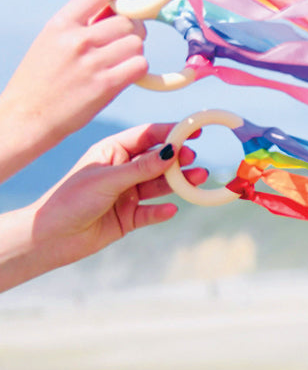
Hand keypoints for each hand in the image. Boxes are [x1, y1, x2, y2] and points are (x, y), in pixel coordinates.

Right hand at [0, 0, 149, 181]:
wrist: (26, 117)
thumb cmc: (41, 80)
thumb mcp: (52, 43)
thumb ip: (83, 25)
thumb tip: (117, 8)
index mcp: (60, 24)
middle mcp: (76, 40)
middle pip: (128, 22)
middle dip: (132, 31)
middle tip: (121, 45)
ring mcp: (92, 62)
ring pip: (137, 43)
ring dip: (134, 52)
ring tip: (117, 63)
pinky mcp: (106, 85)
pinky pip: (140, 65)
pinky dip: (137, 69)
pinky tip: (123, 76)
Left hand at [0, 124, 205, 291]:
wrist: (48, 238)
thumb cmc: (69, 200)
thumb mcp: (107, 180)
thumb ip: (141, 168)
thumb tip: (172, 151)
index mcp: (112, 152)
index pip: (147, 137)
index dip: (171, 132)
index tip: (195, 130)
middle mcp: (122, 170)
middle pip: (158, 161)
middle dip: (178, 160)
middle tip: (194, 159)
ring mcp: (127, 194)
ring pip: (159, 185)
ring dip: (178, 183)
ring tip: (198, 179)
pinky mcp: (129, 217)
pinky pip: (151, 212)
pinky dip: (161, 211)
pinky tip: (170, 210)